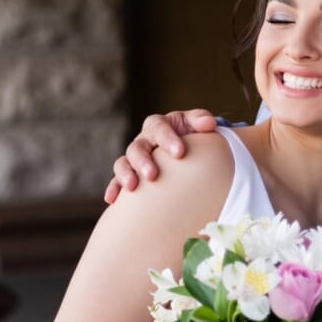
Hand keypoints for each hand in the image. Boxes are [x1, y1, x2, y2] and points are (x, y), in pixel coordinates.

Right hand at [103, 109, 217, 203]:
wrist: (188, 151)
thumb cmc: (194, 137)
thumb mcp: (198, 125)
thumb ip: (202, 121)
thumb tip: (208, 124)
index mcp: (159, 126)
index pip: (158, 127)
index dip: (167, 138)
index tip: (180, 153)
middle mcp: (143, 140)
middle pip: (137, 147)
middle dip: (143, 161)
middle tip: (152, 174)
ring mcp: (135, 158)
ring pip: (123, 163)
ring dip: (125, 174)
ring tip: (132, 187)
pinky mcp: (129, 174)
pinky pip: (116, 181)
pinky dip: (114, 189)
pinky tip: (112, 200)